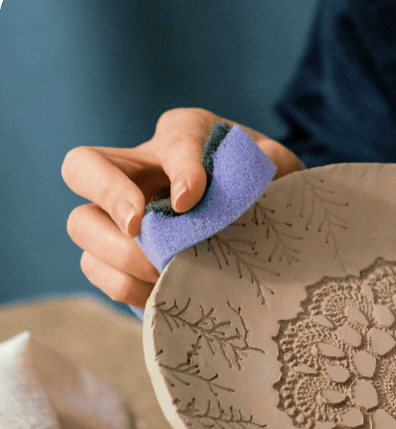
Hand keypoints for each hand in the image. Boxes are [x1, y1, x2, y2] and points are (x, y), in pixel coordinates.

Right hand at [62, 108, 304, 306]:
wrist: (266, 234)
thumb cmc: (270, 192)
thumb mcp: (281, 173)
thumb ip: (273, 163)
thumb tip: (262, 162)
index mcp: (186, 137)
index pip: (175, 139)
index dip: (179, 168)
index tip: (192, 200)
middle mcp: (141, 168)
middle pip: (83, 166)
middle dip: (108, 195)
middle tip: (140, 227)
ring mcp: (121, 213)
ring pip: (82, 224)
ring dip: (119, 252)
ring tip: (165, 271)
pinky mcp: (118, 256)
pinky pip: (96, 268)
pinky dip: (125, 284)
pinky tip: (163, 292)